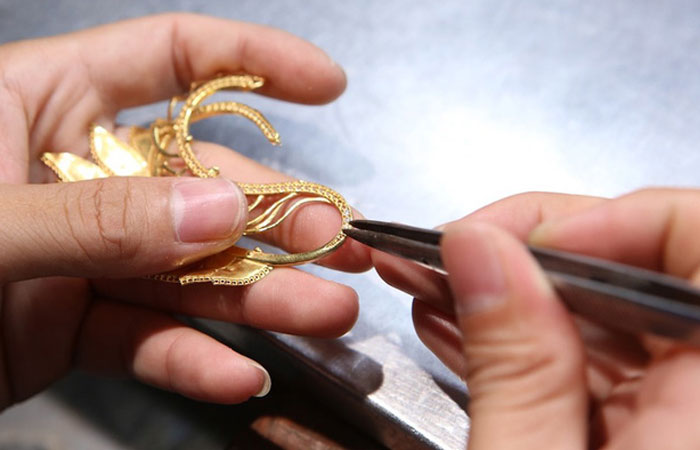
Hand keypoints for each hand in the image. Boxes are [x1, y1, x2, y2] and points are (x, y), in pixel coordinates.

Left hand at [0, 14, 370, 408]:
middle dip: (270, 213)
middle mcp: (68, 173)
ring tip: (321, 315)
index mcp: (33, 102)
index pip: (168, 58)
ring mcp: (76, 254)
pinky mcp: (70, 326)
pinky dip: (190, 357)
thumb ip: (91, 218)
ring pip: (185, 269)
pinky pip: (145, 336)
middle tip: (331, 241)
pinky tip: (235, 374)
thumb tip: (215, 208)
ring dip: (255, 297)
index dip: (254, 63)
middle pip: (196, 180)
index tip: (326, 85)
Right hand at [373, 189, 699, 448]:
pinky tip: (456, 327)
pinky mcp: (643, 435)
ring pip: (605, 317)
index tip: (528, 242)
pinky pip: (589, 366)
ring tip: (428, 281)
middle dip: (530, 253)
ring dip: (510, 294)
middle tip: (450, 251)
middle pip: (640, 271)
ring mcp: (678, 418)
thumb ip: (513, 368)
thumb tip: (478, 250)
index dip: (621, 219)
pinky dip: (520, 347)